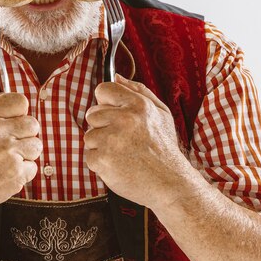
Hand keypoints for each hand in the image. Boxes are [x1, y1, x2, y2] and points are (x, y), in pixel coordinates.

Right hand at [0, 91, 41, 216]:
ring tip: (5, 159)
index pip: (20, 101)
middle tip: (7, 144)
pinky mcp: (15, 174)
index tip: (10, 123)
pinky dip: (22, 172)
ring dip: (25, 153)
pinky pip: (33, 167)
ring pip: (36, 146)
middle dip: (24, 134)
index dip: (18, 112)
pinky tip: (4, 173)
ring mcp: (7, 153)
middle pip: (33, 123)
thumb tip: (3, 94)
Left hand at [84, 74, 190, 207]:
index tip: (115, 116)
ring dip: (101, 146)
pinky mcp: (103, 159)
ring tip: (122, 154)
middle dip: (103, 126)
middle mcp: (124, 119)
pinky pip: (89, 156)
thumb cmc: (164, 148)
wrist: (170, 184)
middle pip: (92, 114)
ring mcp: (112, 140)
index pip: (103, 90)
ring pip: (89, 136)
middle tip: (123, 140)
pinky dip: (100, 163)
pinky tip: (118, 165)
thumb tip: (116, 76)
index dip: (106, 103)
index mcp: (138, 105)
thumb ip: (138, 91)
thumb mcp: (161, 113)